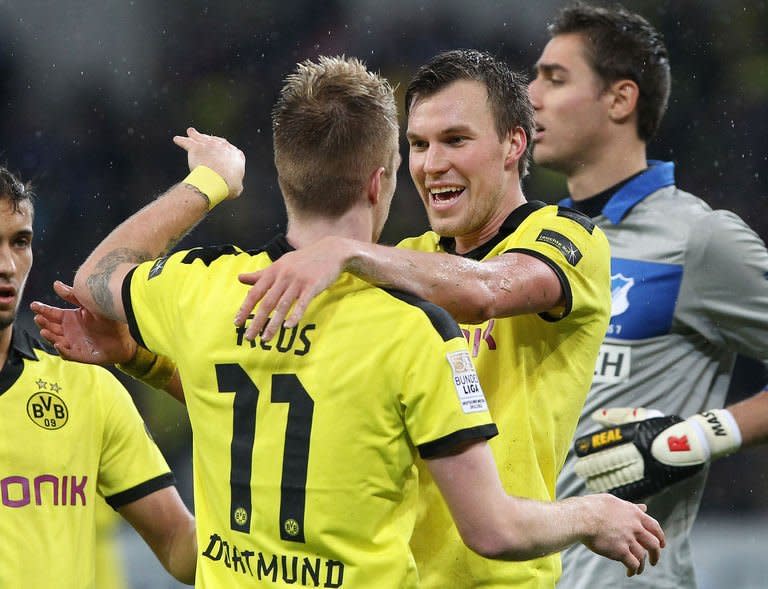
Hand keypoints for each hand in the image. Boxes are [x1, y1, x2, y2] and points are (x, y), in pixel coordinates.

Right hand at [31, 280, 136, 364]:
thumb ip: (74, 296)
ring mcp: (74, 343)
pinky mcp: (81, 354)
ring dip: (50, 336)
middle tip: (39, 318)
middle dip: (43, 323)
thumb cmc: (110, 320)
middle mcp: (69, 331)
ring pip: (56, 340)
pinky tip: (59, 344)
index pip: (52, 314)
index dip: (43, 310)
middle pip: (52, 327)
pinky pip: (69, 354)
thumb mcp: (91, 305)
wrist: (127, 337)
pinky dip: (63, 351)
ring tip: (45, 330)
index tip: (34, 305)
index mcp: (71, 318)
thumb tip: (56, 284)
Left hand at [173, 127, 244, 198]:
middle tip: (205, 141)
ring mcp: (209, 144)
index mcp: (236, 154)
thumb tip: (236, 186)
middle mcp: (223, 146)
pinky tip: (177, 139)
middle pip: (215, 142)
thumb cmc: (228, 186)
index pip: (229, 150)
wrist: (217, 180)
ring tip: (190, 133)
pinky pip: (187, 142)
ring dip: (195, 135)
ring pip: (201, 138)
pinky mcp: (197, 147)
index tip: (220, 156)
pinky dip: (181, 141)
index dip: (223, 153)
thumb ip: (236, 183)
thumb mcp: (237, 187)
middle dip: (210, 141)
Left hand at [234, 236, 349, 340]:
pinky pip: (302, 304)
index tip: (237, 323)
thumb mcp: (280, 264)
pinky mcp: (312, 286)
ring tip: (265, 338)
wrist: (330, 251)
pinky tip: (288, 327)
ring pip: (282, 306)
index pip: (255, 292)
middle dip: (256, 321)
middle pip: (267, 302)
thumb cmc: (303, 259)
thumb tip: (239, 278)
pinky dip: (295, 316)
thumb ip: (261, 274)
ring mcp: (298, 281)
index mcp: (274, 271)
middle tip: (248, 337)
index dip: (245, 308)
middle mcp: (283, 276)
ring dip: (273, 324)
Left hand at [574, 407, 741, 500]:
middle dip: (593, 468)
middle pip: (608, 462)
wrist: (692, 441)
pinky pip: (634, 487)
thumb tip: (597, 416)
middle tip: (581, 471)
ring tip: (591, 482)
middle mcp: (636, 452)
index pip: (604, 446)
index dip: (590, 452)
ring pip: (618, 476)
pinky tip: (611, 490)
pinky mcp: (654, 479)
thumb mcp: (639, 417)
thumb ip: (617, 417)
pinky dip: (622, 490)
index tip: (579, 455)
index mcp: (631, 436)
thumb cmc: (662, 427)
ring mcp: (645, 467)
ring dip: (603, 480)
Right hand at [579, 494, 664, 576]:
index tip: (662, 544)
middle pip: (654, 544)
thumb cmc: (593, 507)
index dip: (660, 536)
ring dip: (642, 565)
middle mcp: (634, 527)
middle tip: (654, 560)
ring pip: (643, 556)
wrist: (582, 517)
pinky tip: (630, 572)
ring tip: (638, 570)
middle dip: (656, 554)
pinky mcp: (620, 551)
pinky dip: (633, 569)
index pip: (654, 526)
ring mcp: (628, 539)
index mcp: (634, 513)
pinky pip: (632, 564)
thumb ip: (631, 506)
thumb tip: (644, 507)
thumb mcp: (614, 502)